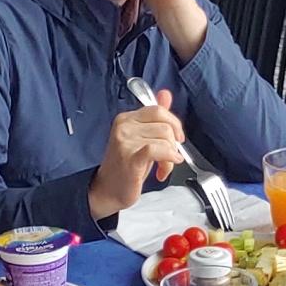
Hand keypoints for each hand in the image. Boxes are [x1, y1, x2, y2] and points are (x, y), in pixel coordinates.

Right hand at [90, 89, 186, 219]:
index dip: (174, 124)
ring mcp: (125, 141)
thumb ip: (154, 117)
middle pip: (165, 125)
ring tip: (162, 167)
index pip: (158, 110)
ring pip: (165, 139)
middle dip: (173, 144)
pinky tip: (165, 169)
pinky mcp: (130, 157)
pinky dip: (168, 159)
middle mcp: (124, 126)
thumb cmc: (125, 166)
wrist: (108, 190)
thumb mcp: (142, 137)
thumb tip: (165, 94)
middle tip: (169, 157)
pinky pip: (157, 150)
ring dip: (170, 157)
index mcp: (126, 118)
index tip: (177, 138)